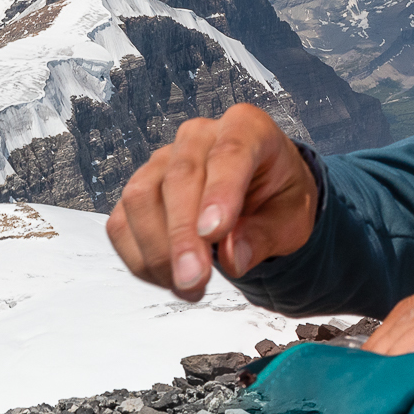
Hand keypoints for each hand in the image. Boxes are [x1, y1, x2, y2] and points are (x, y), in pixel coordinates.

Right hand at [107, 104, 322, 300]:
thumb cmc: (278, 199)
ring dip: (157, 250)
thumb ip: (264, 236)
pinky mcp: (138, 189)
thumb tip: (231, 258)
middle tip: (194, 279)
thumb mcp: (291, 218)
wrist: (261, 197)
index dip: (219, 193)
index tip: (213, 233)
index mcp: (247, 128)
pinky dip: (139, 257)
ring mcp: (161, 160)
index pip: (230, 153)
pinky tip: (167, 277)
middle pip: (178, 179)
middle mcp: (198, 137)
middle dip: (182, 235)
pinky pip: (121, 222)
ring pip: (140, 198)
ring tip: (187, 285)